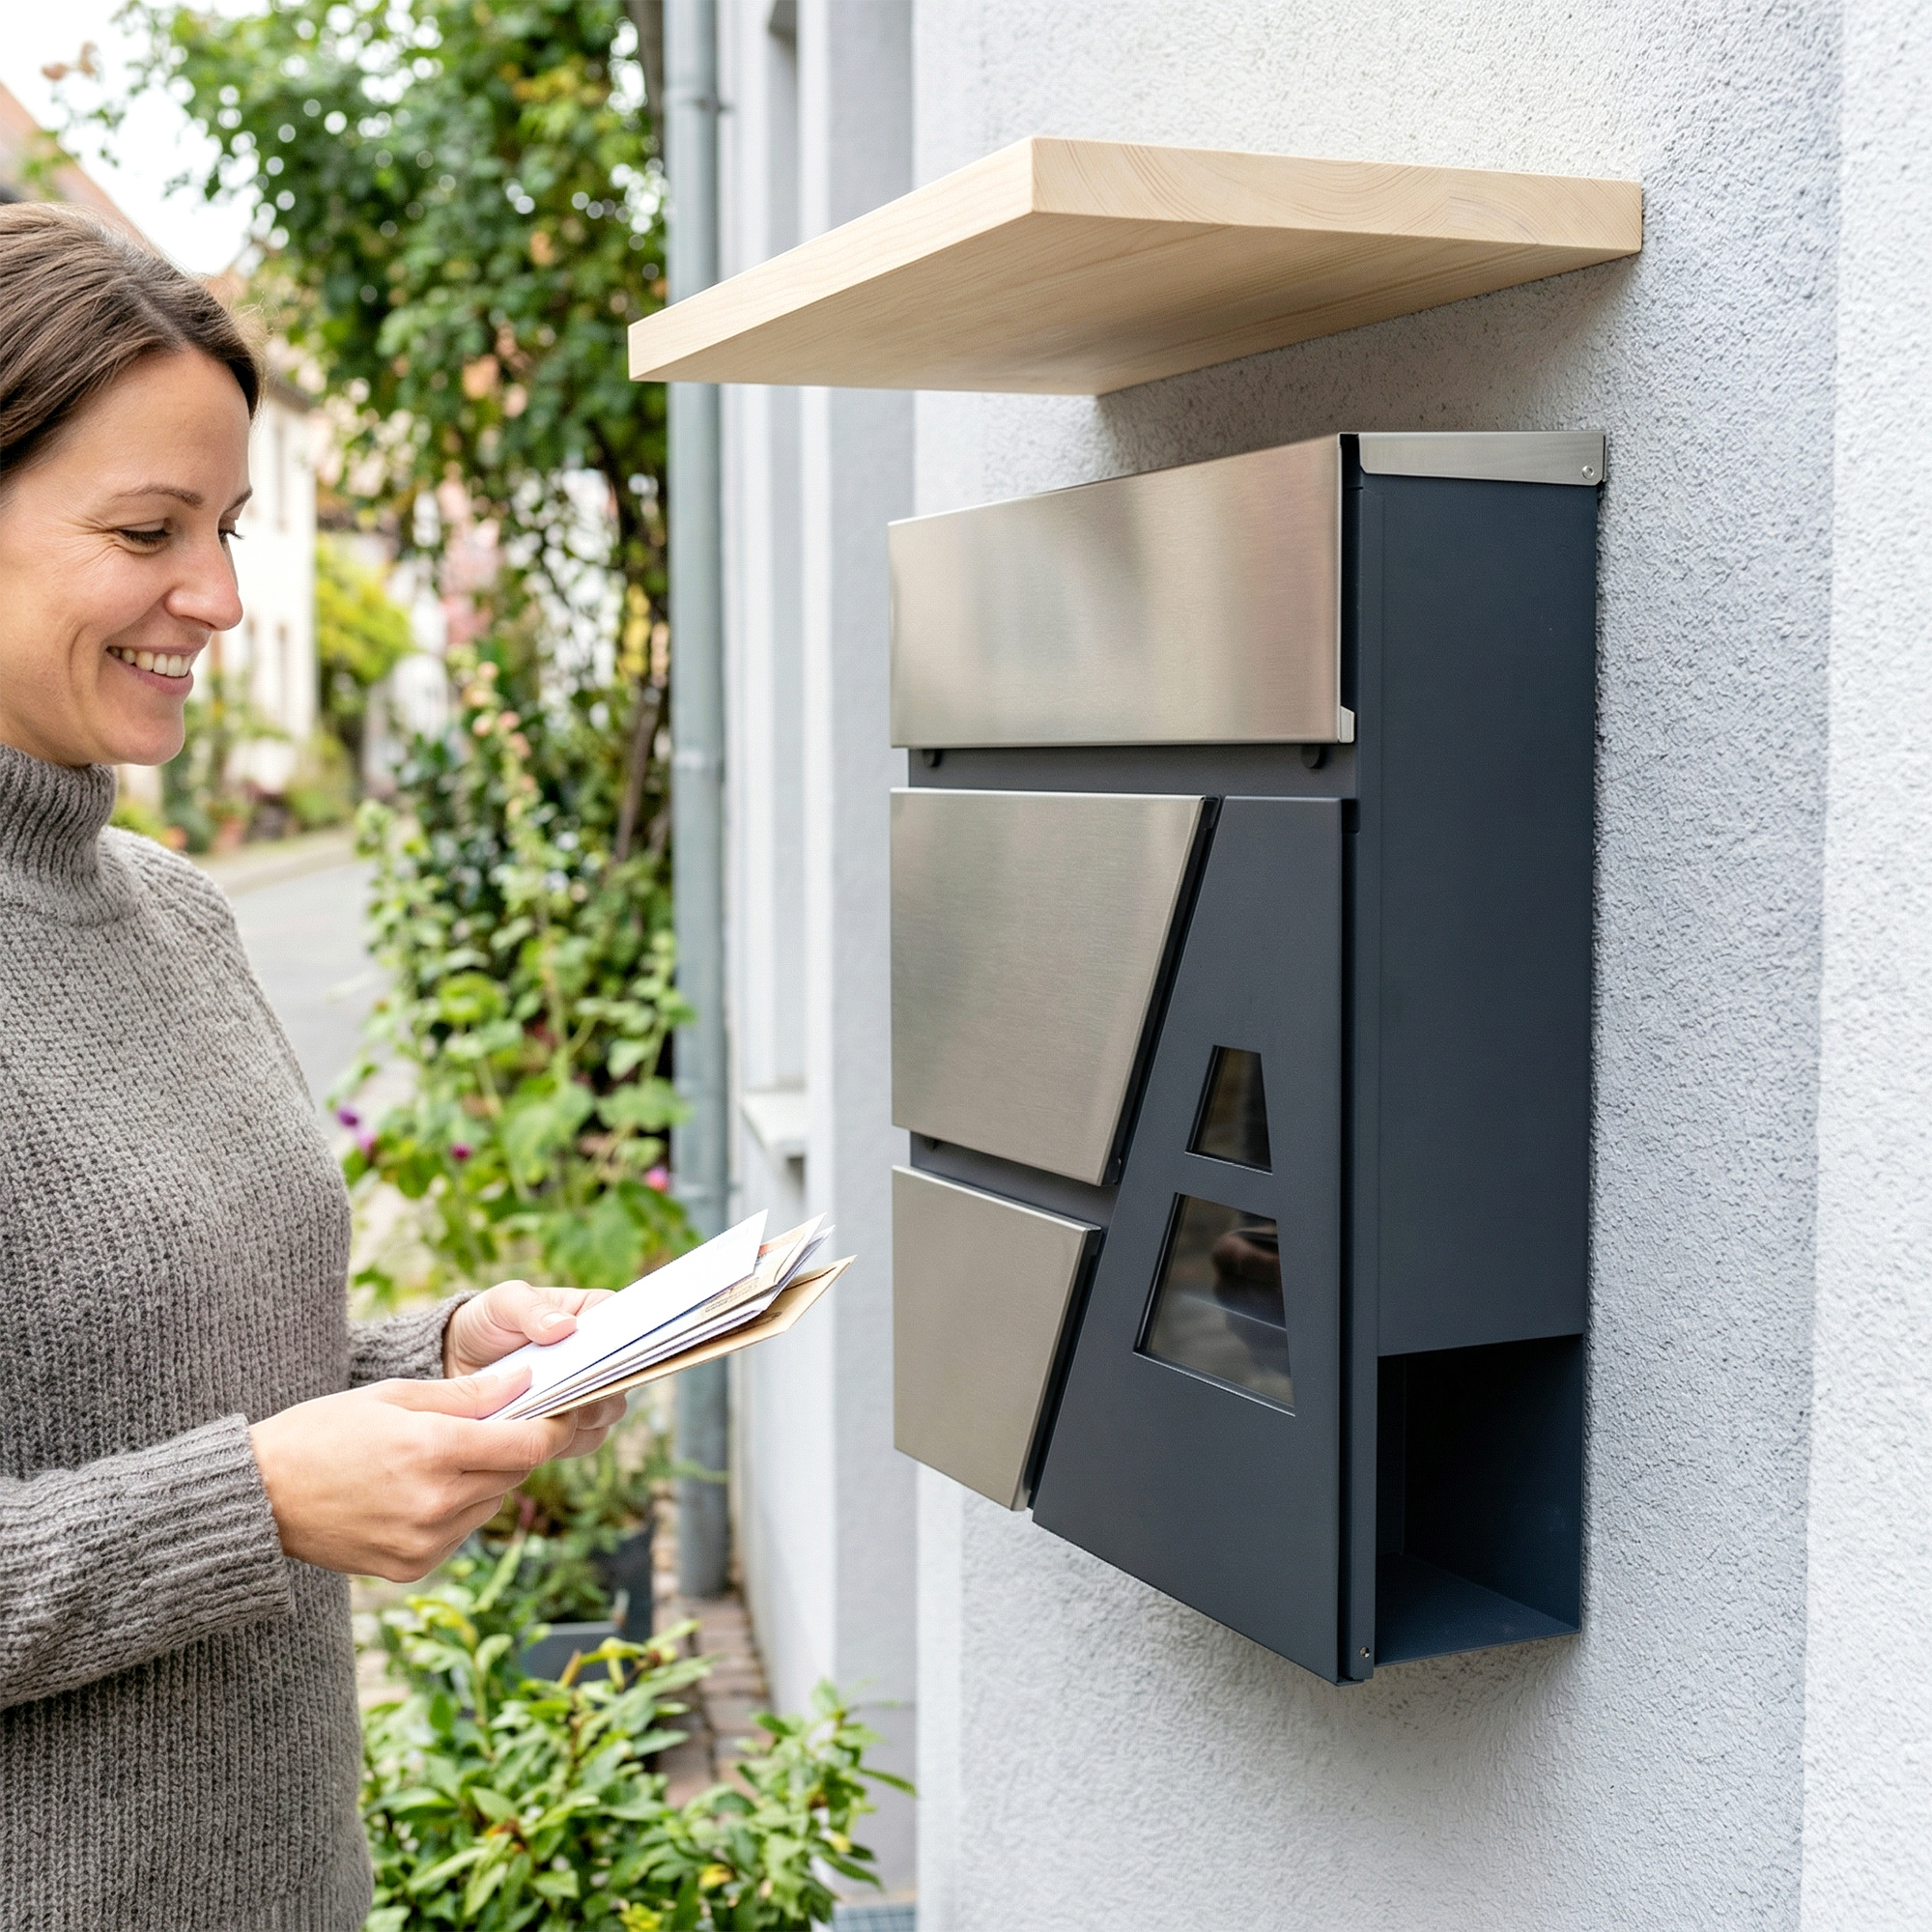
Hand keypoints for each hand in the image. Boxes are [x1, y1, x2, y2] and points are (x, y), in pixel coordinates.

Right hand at [251, 1368, 585, 1579]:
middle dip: (512, 1447)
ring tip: (436, 1459)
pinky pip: (462, 1532)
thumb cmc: (323, 1432)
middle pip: (514, 1474)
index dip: (554, 1427)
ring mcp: (425, 1542)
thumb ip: (467, 1394)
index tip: (562, 1412)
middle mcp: (436, 1503)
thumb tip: (526, 1382)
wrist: (259, 1498)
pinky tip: (415, 1492)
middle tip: (488, 1426)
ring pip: (492, 1503)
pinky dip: (456, 1511)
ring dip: (483, 1480)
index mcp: (433, 1450)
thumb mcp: (394, 1395)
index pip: (528, 1445)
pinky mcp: (412, 1568)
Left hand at [444, 1279, 625, 1461]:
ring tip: (542, 1413)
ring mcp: (586, 1396)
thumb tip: (563, 1327)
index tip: (601, 1357)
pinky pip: (581, 1441)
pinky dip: (561, 1440)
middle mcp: (599, 1360)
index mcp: (594, 1317)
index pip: (627, 1327)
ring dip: (579, 1418)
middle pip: (623, 1379)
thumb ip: (531, 1308)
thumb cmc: (487, 1322)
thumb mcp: (503, 1303)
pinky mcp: (567, 1428)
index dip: (622, 1343)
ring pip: (606, 1416)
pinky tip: (532, 1432)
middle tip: (565, 1391)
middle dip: (597, 1388)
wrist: (454, 1364)